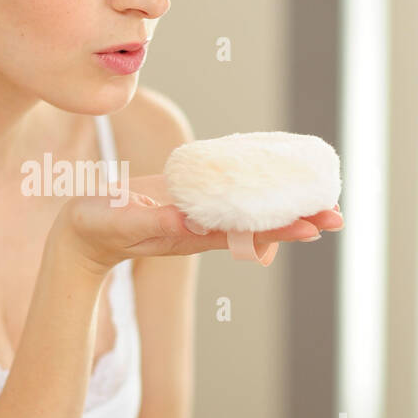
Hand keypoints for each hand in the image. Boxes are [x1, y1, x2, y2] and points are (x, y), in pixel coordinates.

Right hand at [53, 176, 343, 276]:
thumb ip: (152, 223)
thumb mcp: (121, 224)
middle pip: (258, 223)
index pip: (246, 231)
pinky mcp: (186, 200)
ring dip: (283, 205)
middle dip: (298, 217)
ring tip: (321, 200)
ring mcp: (196, 215)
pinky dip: (255, 189)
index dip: (282, 227)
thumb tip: (188, 221)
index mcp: (191, 232)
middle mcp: (201, 227)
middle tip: (338, 215)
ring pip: (249, 211)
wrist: (79, 237)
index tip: (315, 225)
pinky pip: (228, 195)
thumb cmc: (97, 230)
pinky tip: (274, 180)